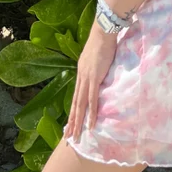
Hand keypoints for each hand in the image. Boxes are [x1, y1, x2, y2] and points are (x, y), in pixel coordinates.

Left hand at [64, 24, 118, 141]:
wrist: (103, 32)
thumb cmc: (103, 41)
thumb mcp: (97, 57)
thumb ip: (97, 67)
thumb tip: (101, 74)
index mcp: (81, 73)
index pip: (76, 96)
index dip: (73, 111)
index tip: (70, 123)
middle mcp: (81, 78)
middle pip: (75, 104)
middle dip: (71, 122)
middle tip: (68, 138)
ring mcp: (86, 79)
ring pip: (80, 106)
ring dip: (78, 123)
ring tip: (75, 137)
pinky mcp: (94, 79)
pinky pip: (92, 100)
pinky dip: (91, 114)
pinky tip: (90, 125)